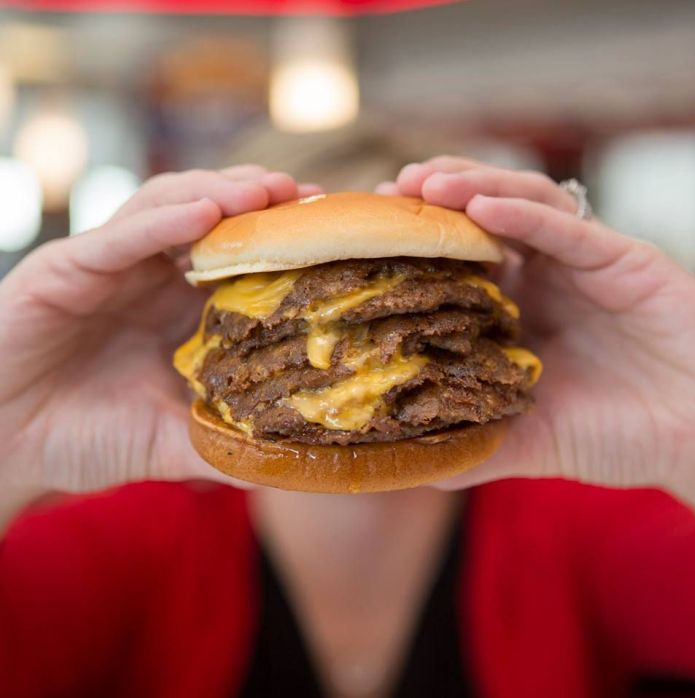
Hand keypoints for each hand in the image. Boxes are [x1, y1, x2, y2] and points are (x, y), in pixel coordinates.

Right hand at [0, 166, 320, 494]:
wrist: (0, 450)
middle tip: (311, 198)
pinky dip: (160, 222)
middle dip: (260, 203)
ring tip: (268, 192)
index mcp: (177, 309)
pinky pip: (117, 238)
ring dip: (219, 196)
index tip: (331, 233)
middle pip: (211, 220)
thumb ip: (223, 443)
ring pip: (167, 210)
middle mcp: (148, 278)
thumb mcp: (169, 441)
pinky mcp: (63, 270)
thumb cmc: (83, 440)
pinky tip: (204, 213)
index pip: (238, 259)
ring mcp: (107, 268)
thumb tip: (292, 462)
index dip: (282, 243)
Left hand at [380, 157, 694, 506]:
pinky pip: (568, 227)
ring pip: (522, 204)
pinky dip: (524, 214)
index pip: (457, 261)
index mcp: (516, 310)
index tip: (369, 237)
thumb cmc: (619, 437)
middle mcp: (543, 278)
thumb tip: (409, 466)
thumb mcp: (530, 441)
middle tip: (388, 195)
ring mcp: (581, 264)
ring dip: (472, 188)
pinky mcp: (623, 259)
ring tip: (424, 184)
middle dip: (434, 201)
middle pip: (482, 218)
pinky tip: (481, 206)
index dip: (415, 246)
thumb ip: (474, 445)